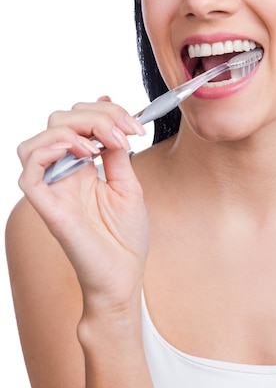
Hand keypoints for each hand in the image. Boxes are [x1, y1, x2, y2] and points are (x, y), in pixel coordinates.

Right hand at [17, 97, 148, 314]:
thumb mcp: (128, 184)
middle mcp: (63, 174)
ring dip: (69, 130)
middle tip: (124, 134)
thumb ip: (116, 153)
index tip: (136, 125)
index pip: (77, 121)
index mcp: (82, 167)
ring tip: (98, 145)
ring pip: (34, 143)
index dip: (104, 111)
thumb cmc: (126, 237)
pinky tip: (80, 154)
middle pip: (57, 123)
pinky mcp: (48, 208)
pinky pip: (28, 174)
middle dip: (94, 115)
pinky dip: (48, 152)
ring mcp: (53, 190)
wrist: (125, 276)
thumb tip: (114, 120)